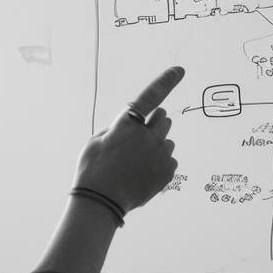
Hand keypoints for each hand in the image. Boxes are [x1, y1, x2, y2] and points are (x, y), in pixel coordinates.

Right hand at [74, 66, 184, 213]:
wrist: (100, 203)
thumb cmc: (93, 170)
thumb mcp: (96, 141)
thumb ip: (118, 127)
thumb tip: (134, 124)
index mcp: (127, 124)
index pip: (150, 97)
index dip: (166, 81)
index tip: (180, 70)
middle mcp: (147, 136)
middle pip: (163, 118)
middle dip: (153, 124)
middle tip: (138, 140)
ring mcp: (160, 154)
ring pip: (167, 140)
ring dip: (157, 145)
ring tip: (138, 162)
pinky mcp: (168, 171)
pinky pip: (171, 159)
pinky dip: (160, 163)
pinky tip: (144, 173)